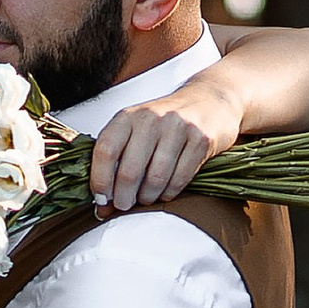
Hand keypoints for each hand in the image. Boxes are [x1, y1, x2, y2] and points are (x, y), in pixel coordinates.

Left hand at [85, 66, 243, 210]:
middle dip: (123, 198)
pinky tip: (165, 192)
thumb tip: (102, 204)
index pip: (106, 150)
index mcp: (128, 116)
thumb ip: (116, 160)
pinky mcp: (201, 140)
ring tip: (145, 198)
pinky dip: (169, 193)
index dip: (100, 180)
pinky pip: (179, 179)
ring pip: (155, 179)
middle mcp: (151, 119)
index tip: (102, 198)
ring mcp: (178, 128)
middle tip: (123, 205)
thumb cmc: (165, 122)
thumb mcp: (135, 130)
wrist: (209, 102)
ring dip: (147, 198)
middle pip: (129, 171)